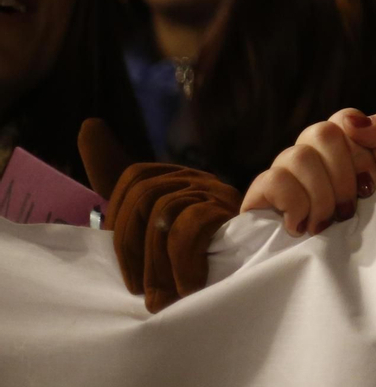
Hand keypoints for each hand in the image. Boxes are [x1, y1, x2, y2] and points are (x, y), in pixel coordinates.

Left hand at [81, 118, 240, 313]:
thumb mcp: (146, 233)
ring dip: (157, 264)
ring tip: (163, 297)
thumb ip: (119, 187)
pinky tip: (188, 286)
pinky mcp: (233, 213)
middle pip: (144, 195)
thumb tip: (89, 124)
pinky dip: (181, 262)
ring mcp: (218, 193)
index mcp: (175, 181)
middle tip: (140, 290)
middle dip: (131, 248)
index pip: (134, 177)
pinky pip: (189, 227)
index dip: (118, 217)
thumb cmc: (187, 265)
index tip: (119, 247)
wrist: (239, 286)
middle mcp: (197, 180)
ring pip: (164, 211)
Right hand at [239, 110, 375, 236]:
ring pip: (297, 156)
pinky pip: (273, 179)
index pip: (343, 119)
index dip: (361, 155)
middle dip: (342, 176)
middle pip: (319, 132)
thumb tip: (352, 122)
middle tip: (349, 209)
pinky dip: (295, 204)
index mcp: (339, 141)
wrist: (368, 262)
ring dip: (321, 196)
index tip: (370, 187)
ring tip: (327, 223)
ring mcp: (283, 172)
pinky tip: (302, 225)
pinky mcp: (260, 196)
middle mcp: (309, 151)